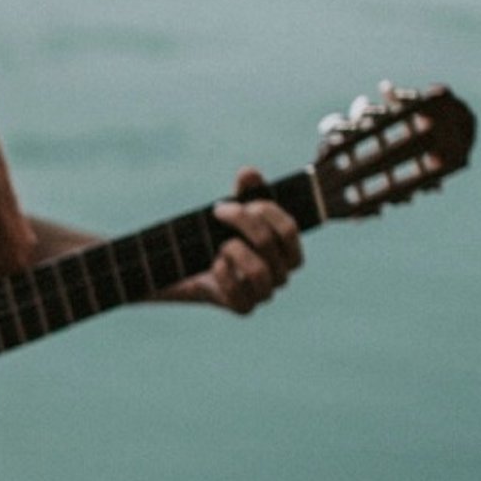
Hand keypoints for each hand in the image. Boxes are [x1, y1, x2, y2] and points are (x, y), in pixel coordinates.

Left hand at [163, 167, 303, 313]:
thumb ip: (243, 192)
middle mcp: (281, 273)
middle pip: (269, 243)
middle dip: (242, 222)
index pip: (289, 229)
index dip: (265, 211)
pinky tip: (214, 264)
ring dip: (234, 251)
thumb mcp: (232, 211)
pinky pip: (238, 294)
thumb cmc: (219, 237)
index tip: (239, 202)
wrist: (190, 268)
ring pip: (259, 272)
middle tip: (218, 211)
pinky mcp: (244, 308)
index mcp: (286, 249)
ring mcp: (264, 293)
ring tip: (220, 245)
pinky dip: (223, 275)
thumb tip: (249, 172)